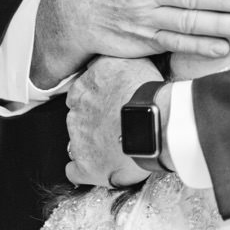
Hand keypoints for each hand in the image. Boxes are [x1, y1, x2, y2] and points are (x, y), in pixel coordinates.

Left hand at [64, 56, 159, 188]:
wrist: (155, 124)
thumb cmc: (148, 93)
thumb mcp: (129, 60)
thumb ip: (112, 61)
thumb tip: (107, 58)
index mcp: (84, 88)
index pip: (81, 93)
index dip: (96, 100)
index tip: (109, 104)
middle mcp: (76, 113)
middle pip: (79, 117)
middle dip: (93, 121)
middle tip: (116, 124)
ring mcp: (78, 140)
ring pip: (77, 141)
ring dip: (92, 143)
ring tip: (115, 145)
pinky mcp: (85, 165)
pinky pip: (74, 171)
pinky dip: (82, 171)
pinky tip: (96, 168)